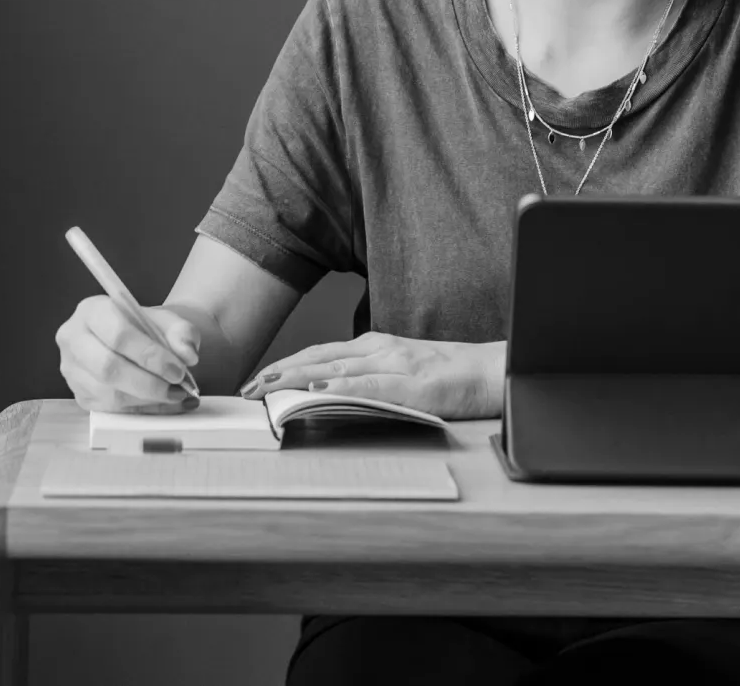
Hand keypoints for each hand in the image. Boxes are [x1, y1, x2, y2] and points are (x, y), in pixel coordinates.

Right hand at [56, 295, 201, 413]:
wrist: (137, 338)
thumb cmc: (148, 328)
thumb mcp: (168, 320)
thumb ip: (182, 333)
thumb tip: (187, 355)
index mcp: (92, 310)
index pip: (118, 335)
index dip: (149, 355)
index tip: (177, 368)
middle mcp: (74, 339)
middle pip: (108, 368)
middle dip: (148, 382)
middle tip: (177, 386)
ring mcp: (73, 370)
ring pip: (109, 394)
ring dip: (147, 399)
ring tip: (175, 394)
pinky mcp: (80, 395)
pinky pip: (111, 410)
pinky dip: (143, 409)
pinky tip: (163, 403)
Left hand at [240, 333, 504, 419]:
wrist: (493, 372)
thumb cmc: (451, 375)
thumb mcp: (403, 370)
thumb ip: (370, 377)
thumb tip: (331, 393)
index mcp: (376, 346)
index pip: (320, 353)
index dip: (286, 364)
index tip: (258, 378)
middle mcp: (380, 349)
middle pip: (319, 357)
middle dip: (279, 372)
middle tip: (247, 387)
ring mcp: (396, 363)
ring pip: (336, 369)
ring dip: (297, 378)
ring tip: (267, 388)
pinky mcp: (413, 384)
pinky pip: (371, 385)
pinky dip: (342, 386)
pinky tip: (319, 390)